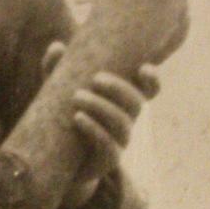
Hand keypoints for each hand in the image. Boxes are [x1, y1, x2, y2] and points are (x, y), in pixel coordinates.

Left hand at [41, 43, 158, 202]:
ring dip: (102, 107)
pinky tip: (77, 118)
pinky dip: (94, 129)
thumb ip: (57, 69)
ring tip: (77, 96)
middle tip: (96, 78)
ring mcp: (120, 142)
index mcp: (123, 102)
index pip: (149, 91)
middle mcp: (127, 120)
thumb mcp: (58, 91)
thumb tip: (57, 46)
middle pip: (137, 103)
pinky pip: (109, 146)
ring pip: (123, 124)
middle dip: (120, 89)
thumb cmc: (63, 118)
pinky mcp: (108, 160)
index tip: (144, 67)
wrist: (57, 162)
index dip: (152, 80)